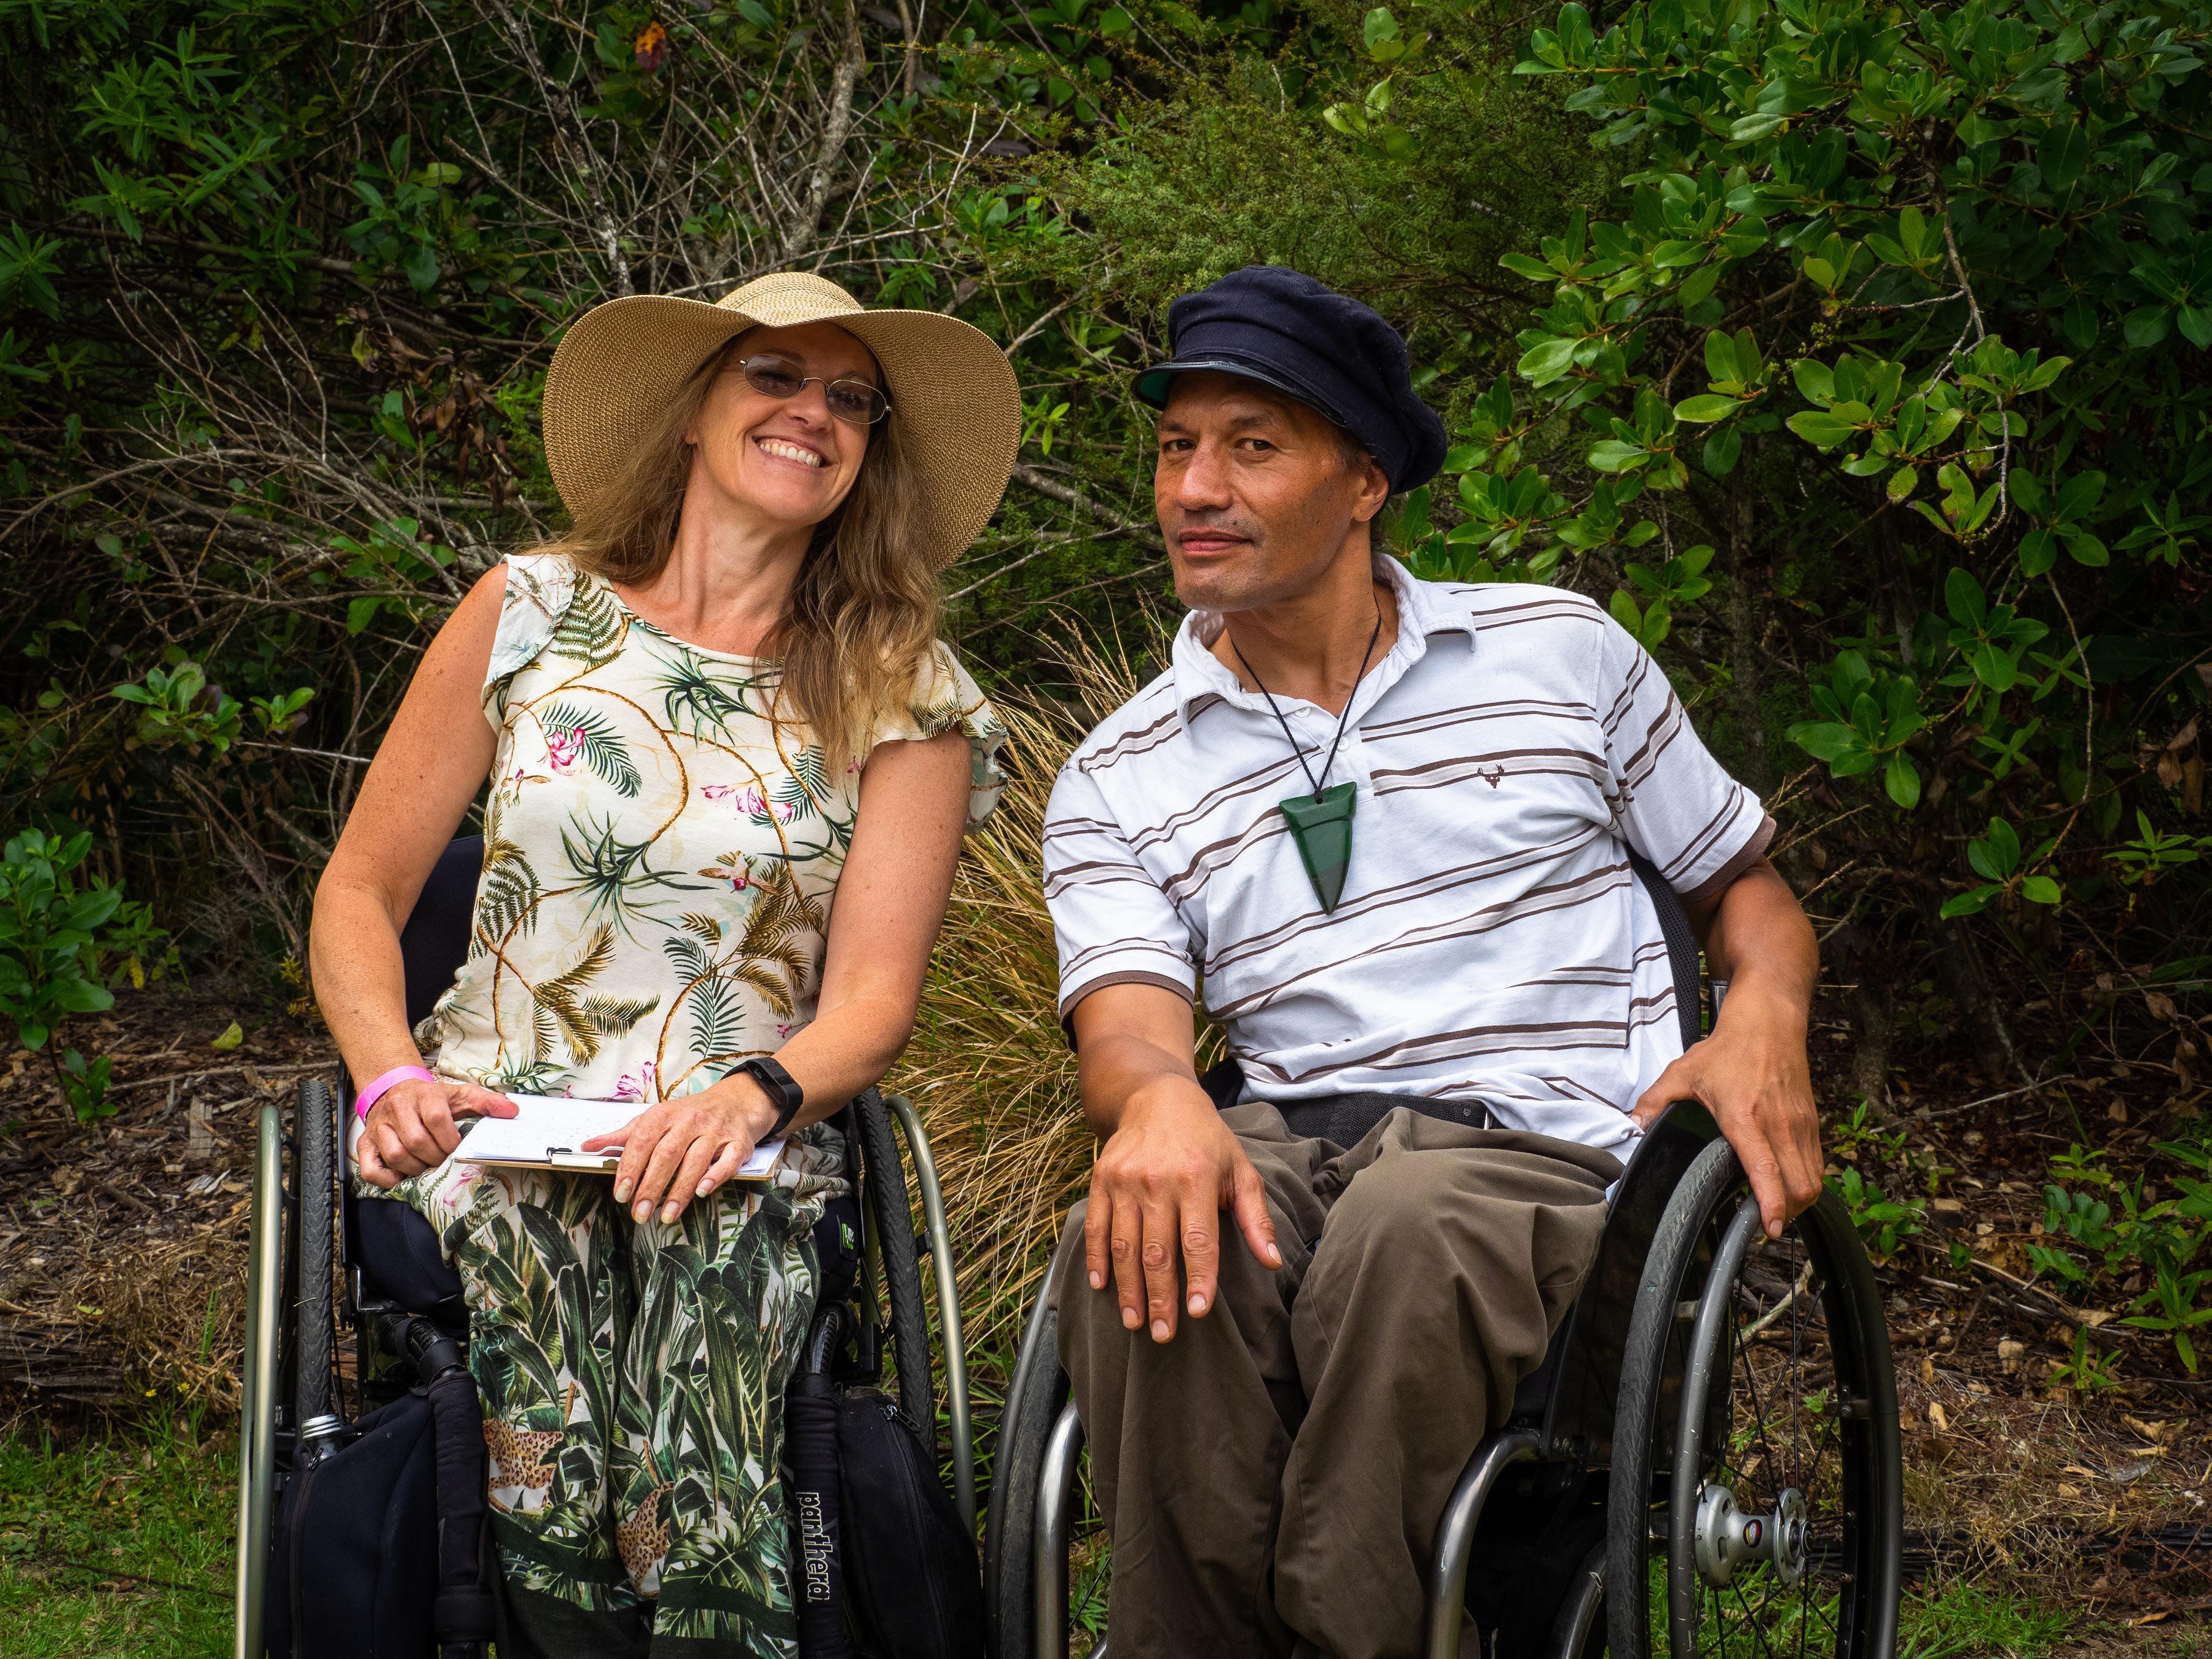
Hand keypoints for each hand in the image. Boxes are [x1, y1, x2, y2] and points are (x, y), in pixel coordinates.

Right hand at [356, 1076, 517, 1187]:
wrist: (394, 1090)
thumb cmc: (431, 1099)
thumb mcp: (460, 1095)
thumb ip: (486, 1102)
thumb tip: (513, 1111)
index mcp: (424, 1095)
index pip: (436, 1119)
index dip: (450, 1140)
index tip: (457, 1149)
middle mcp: (397, 1109)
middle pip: (416, 1141)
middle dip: (435, 1157)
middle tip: (444, 1161)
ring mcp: (379, 1127)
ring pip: (396, 1155)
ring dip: (416, 1168)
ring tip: (427, 1167)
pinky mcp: (365, 1143)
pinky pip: (371, 1168)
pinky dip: (388, 1179)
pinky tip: (403, 1177)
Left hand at [583, 1077, 779, 1224]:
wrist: (733, 1102)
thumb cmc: (688, 1116)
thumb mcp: (654, 1119)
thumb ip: (623, 1136)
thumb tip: (588, 1146)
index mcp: (665, 1114)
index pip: (642, 1141)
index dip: (630, 1168)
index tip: (621, 1194)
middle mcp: (690, 1120)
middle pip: (667, 1155)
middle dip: (651, 1187)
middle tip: (639, 1213)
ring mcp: (715, 1131)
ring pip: (695, 1162)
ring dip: (679, 1191)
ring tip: (665, 1216)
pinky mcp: (738, 1143)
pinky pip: (727, 1161)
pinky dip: (715, 1177)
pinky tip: (702, 1192)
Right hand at [1084, 1080, 1280, 1343]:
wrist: (1157, 1097)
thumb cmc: (1207, 1140)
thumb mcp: (1240, 1170)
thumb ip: (1255, 1218)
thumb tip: (1273, 1262)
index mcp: (1196, 1179)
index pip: (1198, 1240)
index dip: (1198, 1278)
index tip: (1198, 1313)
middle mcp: (1158, 1181)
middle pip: (1157, 1251)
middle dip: (1160, 1298)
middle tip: (1162, 1334)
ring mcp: (1124, 1180)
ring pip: (1124, 1246)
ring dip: (1128, 1289)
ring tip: (1135, 1322)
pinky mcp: (1101, 1180)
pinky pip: (1095, 1226)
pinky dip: (1096, 1259)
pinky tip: (1102, 1286)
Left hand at [1632, 984, 1821, 1238]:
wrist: (1769, 1022)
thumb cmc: (1727, 1049)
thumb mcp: (1683, 1072)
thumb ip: (1655, 1101)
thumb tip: (1631, 1125)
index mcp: (1746, 1117)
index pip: (1766, 1171)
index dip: (1772, 1205)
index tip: (1769, 1229)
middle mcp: (1779, 1125)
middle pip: (1799, 1186)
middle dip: (1786, 1214)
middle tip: (1764, 1223)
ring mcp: (1800, 1124)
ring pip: (1813, 1179)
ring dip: (1798, 1201)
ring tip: (1776, 1209)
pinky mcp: (1811, 1122)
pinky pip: (1816, 1163)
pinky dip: (1805, 1181)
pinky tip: (1786, 1185)